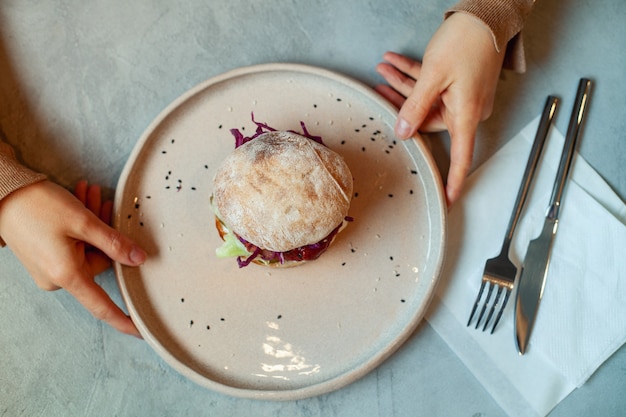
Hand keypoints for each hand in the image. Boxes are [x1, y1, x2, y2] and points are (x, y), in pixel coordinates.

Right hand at [0, 180, 146, 336]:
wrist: (2, 192)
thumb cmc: (38, 205)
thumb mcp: (83, 222)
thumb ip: (114, 243)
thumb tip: (139, 259)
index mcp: (67, 275)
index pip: (102, 306)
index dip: (123, 319)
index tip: (140, 330)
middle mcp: (57, 278)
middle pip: (99, 261)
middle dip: (104, 232)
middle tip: (101, 200)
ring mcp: (49, 269)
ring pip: (87, 249)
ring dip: (92, 224)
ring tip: (88, 193)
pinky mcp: (45, 258)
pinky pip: (73, 247)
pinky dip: (79, 228)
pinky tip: (80, 201)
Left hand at [376, 12, 504, 204]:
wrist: (486, 14)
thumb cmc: (466, 42)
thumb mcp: (434, 76)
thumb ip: (415, 106)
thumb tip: (403, 131)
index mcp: (466, 114)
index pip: (461, 156)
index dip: (454, 180)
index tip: (449, 199)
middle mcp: (467, 109)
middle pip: (427, 119)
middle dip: (400, 103)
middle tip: (378, 87)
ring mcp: (462, 95)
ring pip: (426, 99)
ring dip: (402, 85)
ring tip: (382, 68)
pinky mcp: (459, 82)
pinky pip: (433, 86)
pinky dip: (414, 77)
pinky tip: (394, 63)